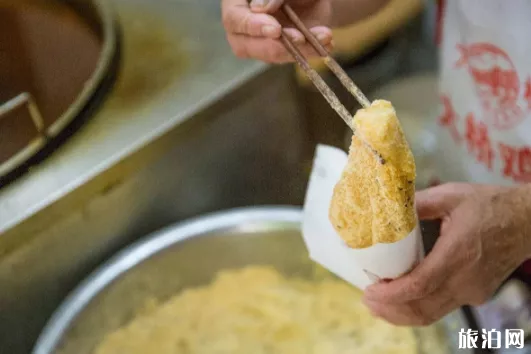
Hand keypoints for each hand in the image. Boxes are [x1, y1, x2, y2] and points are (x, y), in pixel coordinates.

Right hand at [221, 0, 332, 62]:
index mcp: (236, 3)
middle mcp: (242, 25)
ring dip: (298, 49)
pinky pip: (291, 57)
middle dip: (275, 45)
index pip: (234, 19)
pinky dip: (311, 50)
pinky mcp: (278, 52)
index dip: (252, 27)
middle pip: (246, 45)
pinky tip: (327, 42)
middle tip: (298, 38)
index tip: (275, 30)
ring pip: (270, 55)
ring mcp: (258, 42)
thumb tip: (260, 8)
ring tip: (323, 36)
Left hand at [363, 182, 530, 325]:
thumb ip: (417, 203)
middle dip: (389, 309)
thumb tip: (385, 208)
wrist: (528, 221)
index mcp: (458, 254)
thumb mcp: (451, 195)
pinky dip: (418, 308)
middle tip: (366, 300)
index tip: (369, 291)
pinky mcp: (476, 294)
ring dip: (401, 314)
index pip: (419, 286)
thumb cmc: (490, 205)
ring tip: (378, 305)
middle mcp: (466, 279)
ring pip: (431, 314)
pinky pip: (442, 308)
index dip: (391, 294)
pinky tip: (402, 299)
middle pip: (422, 309)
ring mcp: (473, 291)